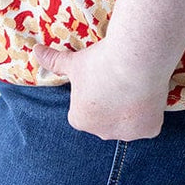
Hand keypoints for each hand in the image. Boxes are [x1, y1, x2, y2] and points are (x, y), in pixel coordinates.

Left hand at [33, 37, 171, 141]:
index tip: (101, 77)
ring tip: (134, 82)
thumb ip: (54, 61)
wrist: (134, 60)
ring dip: (130, 110)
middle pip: (106, 119)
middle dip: (111, 104)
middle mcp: (101, 133)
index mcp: (79, 120)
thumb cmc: (100, 61)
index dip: (93, 94)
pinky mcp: (149, 131)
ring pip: (128, 123)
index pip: (84, 111)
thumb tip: (35, 50)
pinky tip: (147, 93)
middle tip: (119, 78)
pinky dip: (149, 112)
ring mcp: (126, 134)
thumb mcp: (74, 61)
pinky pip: (148, 124)